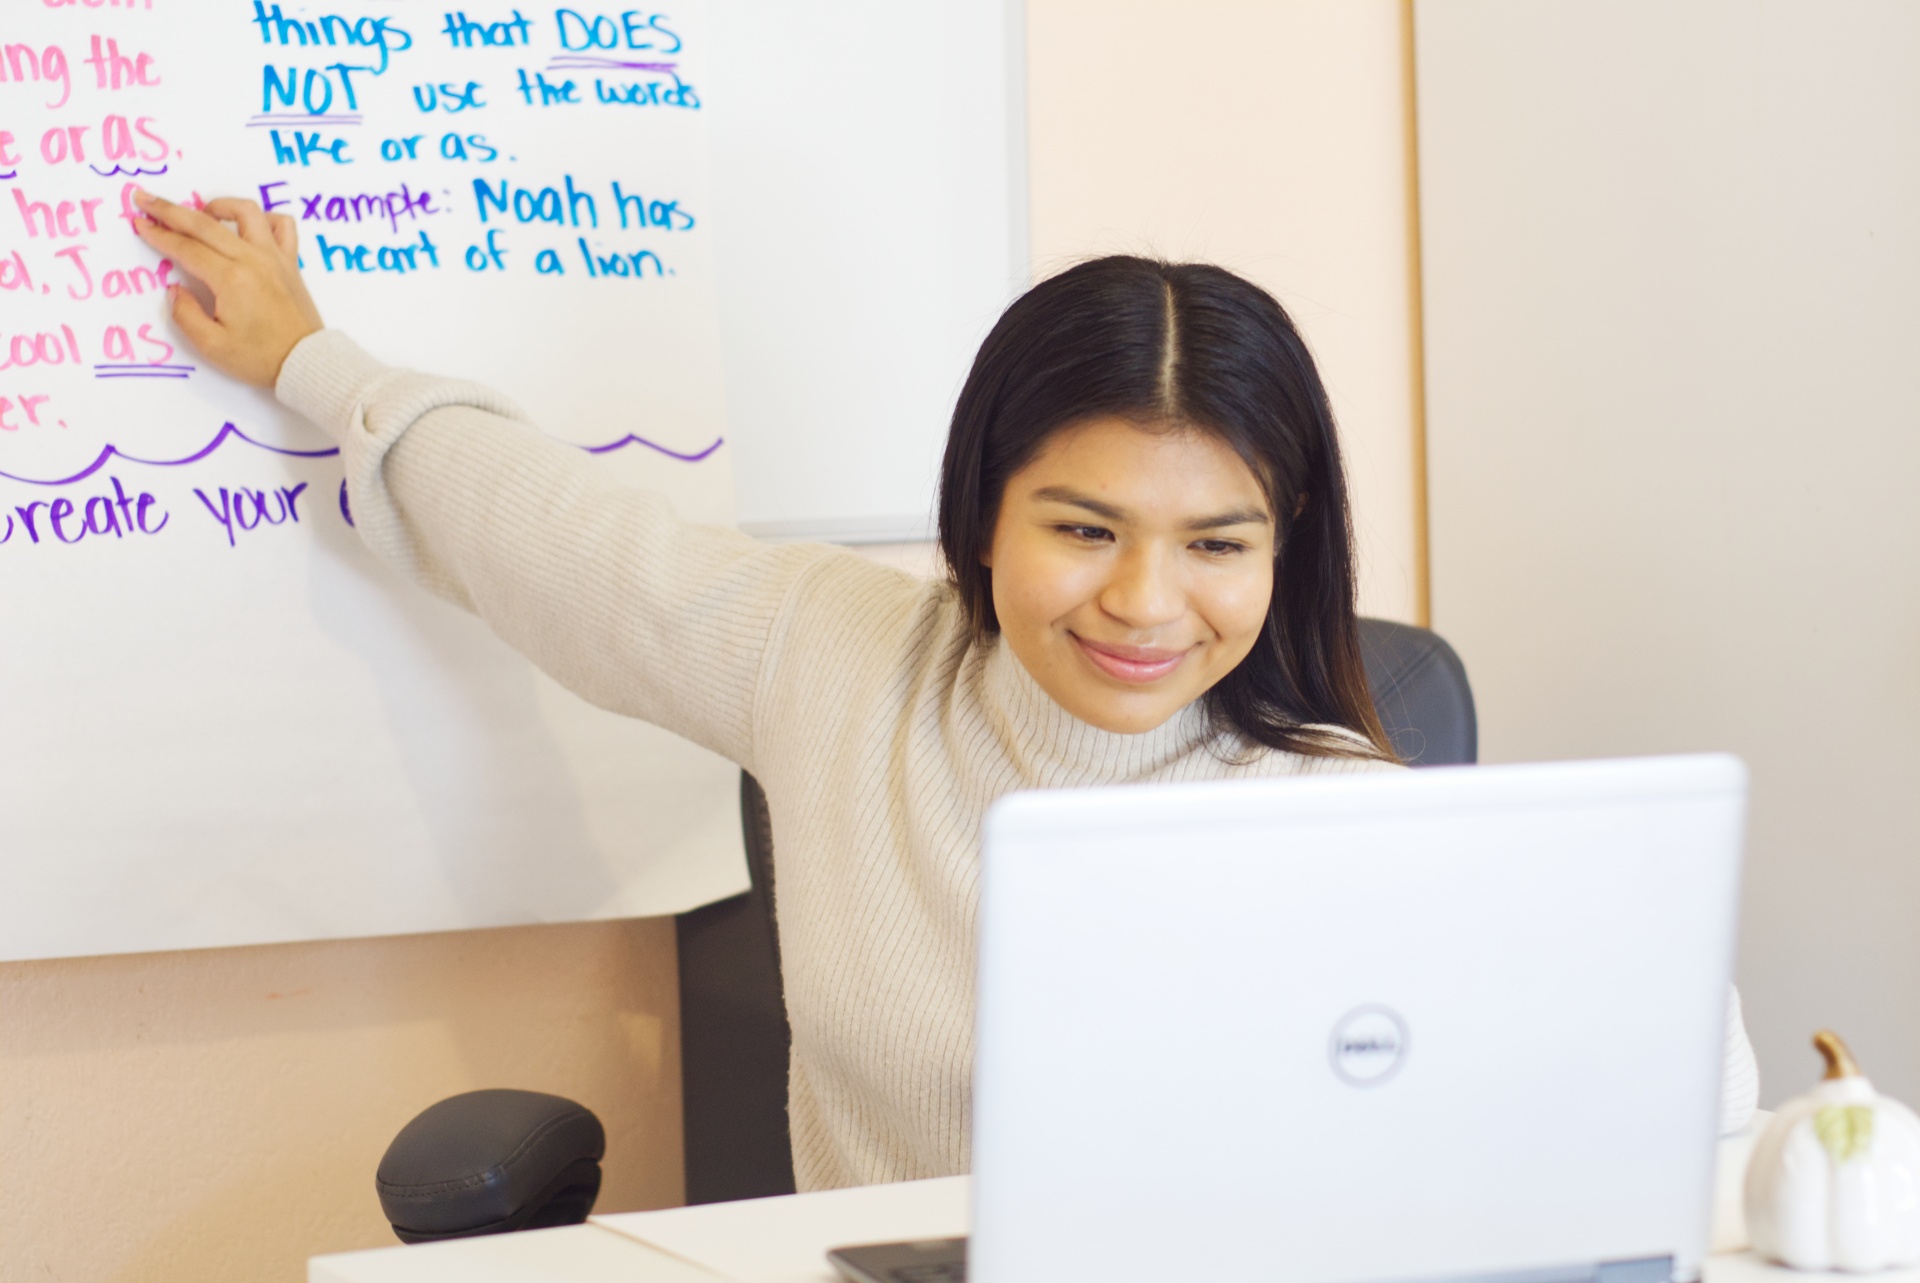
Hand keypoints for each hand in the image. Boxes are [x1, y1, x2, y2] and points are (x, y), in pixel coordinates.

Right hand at [132, 191, 324, 388]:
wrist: (307, 363)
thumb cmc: (261, 359)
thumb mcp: (212, 346)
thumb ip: (185, 315)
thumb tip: (175, 289)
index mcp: (231, 279)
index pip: (186, 248)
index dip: (159, 235)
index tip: (139, 223)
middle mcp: (253, 260)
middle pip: (205, 224)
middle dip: (170, 210)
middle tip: (146, 199)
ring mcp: (275, 258)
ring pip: (247, 212)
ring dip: (219, 205)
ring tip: (200, 213)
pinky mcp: (291, 263)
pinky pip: (282, 226)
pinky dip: (264, 218)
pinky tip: (247, 227)